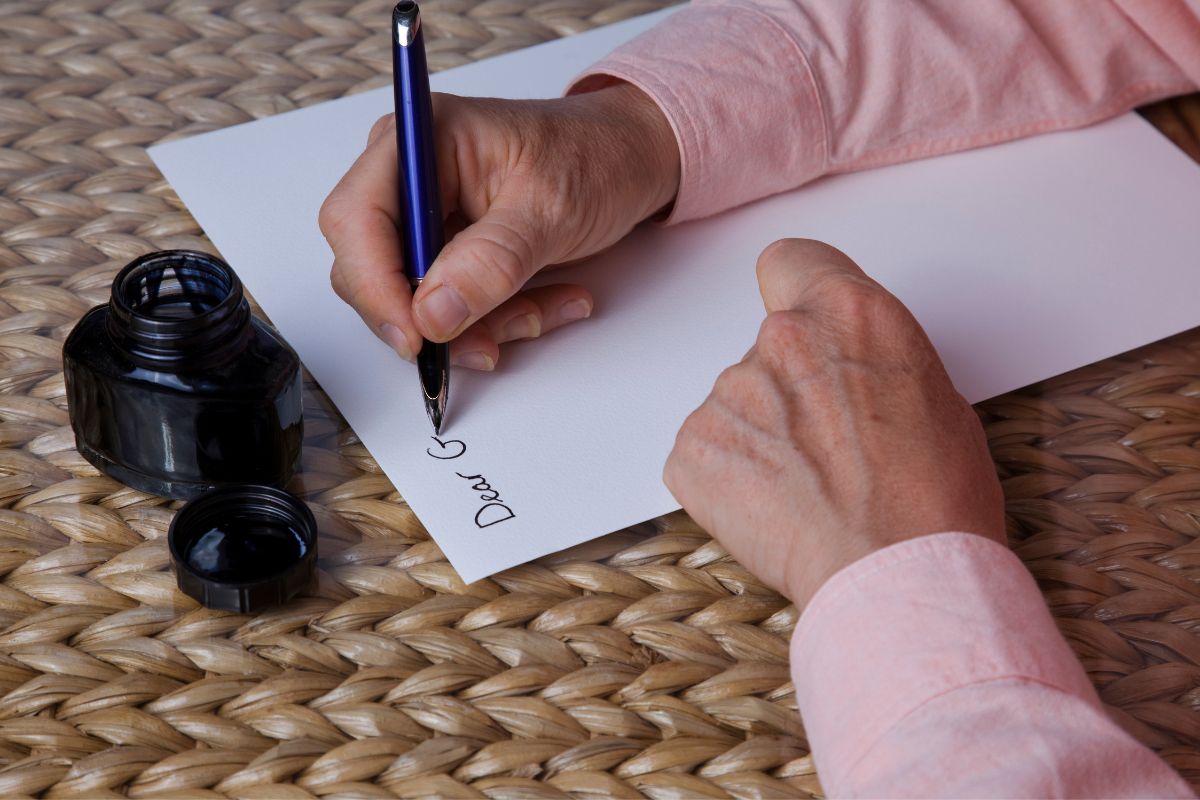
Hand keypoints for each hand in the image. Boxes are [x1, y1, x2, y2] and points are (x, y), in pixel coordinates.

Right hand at [319, 84, 679, 369]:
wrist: (633, 160)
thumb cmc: (596, 158)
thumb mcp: (551, 210)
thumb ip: (490, 262)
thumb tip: (432, 312)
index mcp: (423, 138)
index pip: (356, 218)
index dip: (374, 285)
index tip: (415, 335)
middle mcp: (411, 175)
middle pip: (372, 267)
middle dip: (432, 316)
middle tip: (490, 340)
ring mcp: (428, 215)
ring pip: (413, 300)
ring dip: (478, 326)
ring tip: (545, 311)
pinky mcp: (449, 250)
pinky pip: (449, 307)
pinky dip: (496, 321)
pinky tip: (548, 304)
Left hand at [663, 239, 1003, 606]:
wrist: (897, 578)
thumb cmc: (934, 502)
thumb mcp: (935, 398)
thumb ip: (873, 360)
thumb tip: (851, 372)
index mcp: (849, 313)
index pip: (790, 261)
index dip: (797, 292)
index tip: (805, 324)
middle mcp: (782, 340)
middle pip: (768, 345)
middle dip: (788, 385)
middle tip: (827, 444)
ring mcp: (730, 394)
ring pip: (737, 402)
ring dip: (760, 435)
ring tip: (806, 490)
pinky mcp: (693, 449)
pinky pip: (705, 451)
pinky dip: (728, 477)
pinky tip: (772, 510)